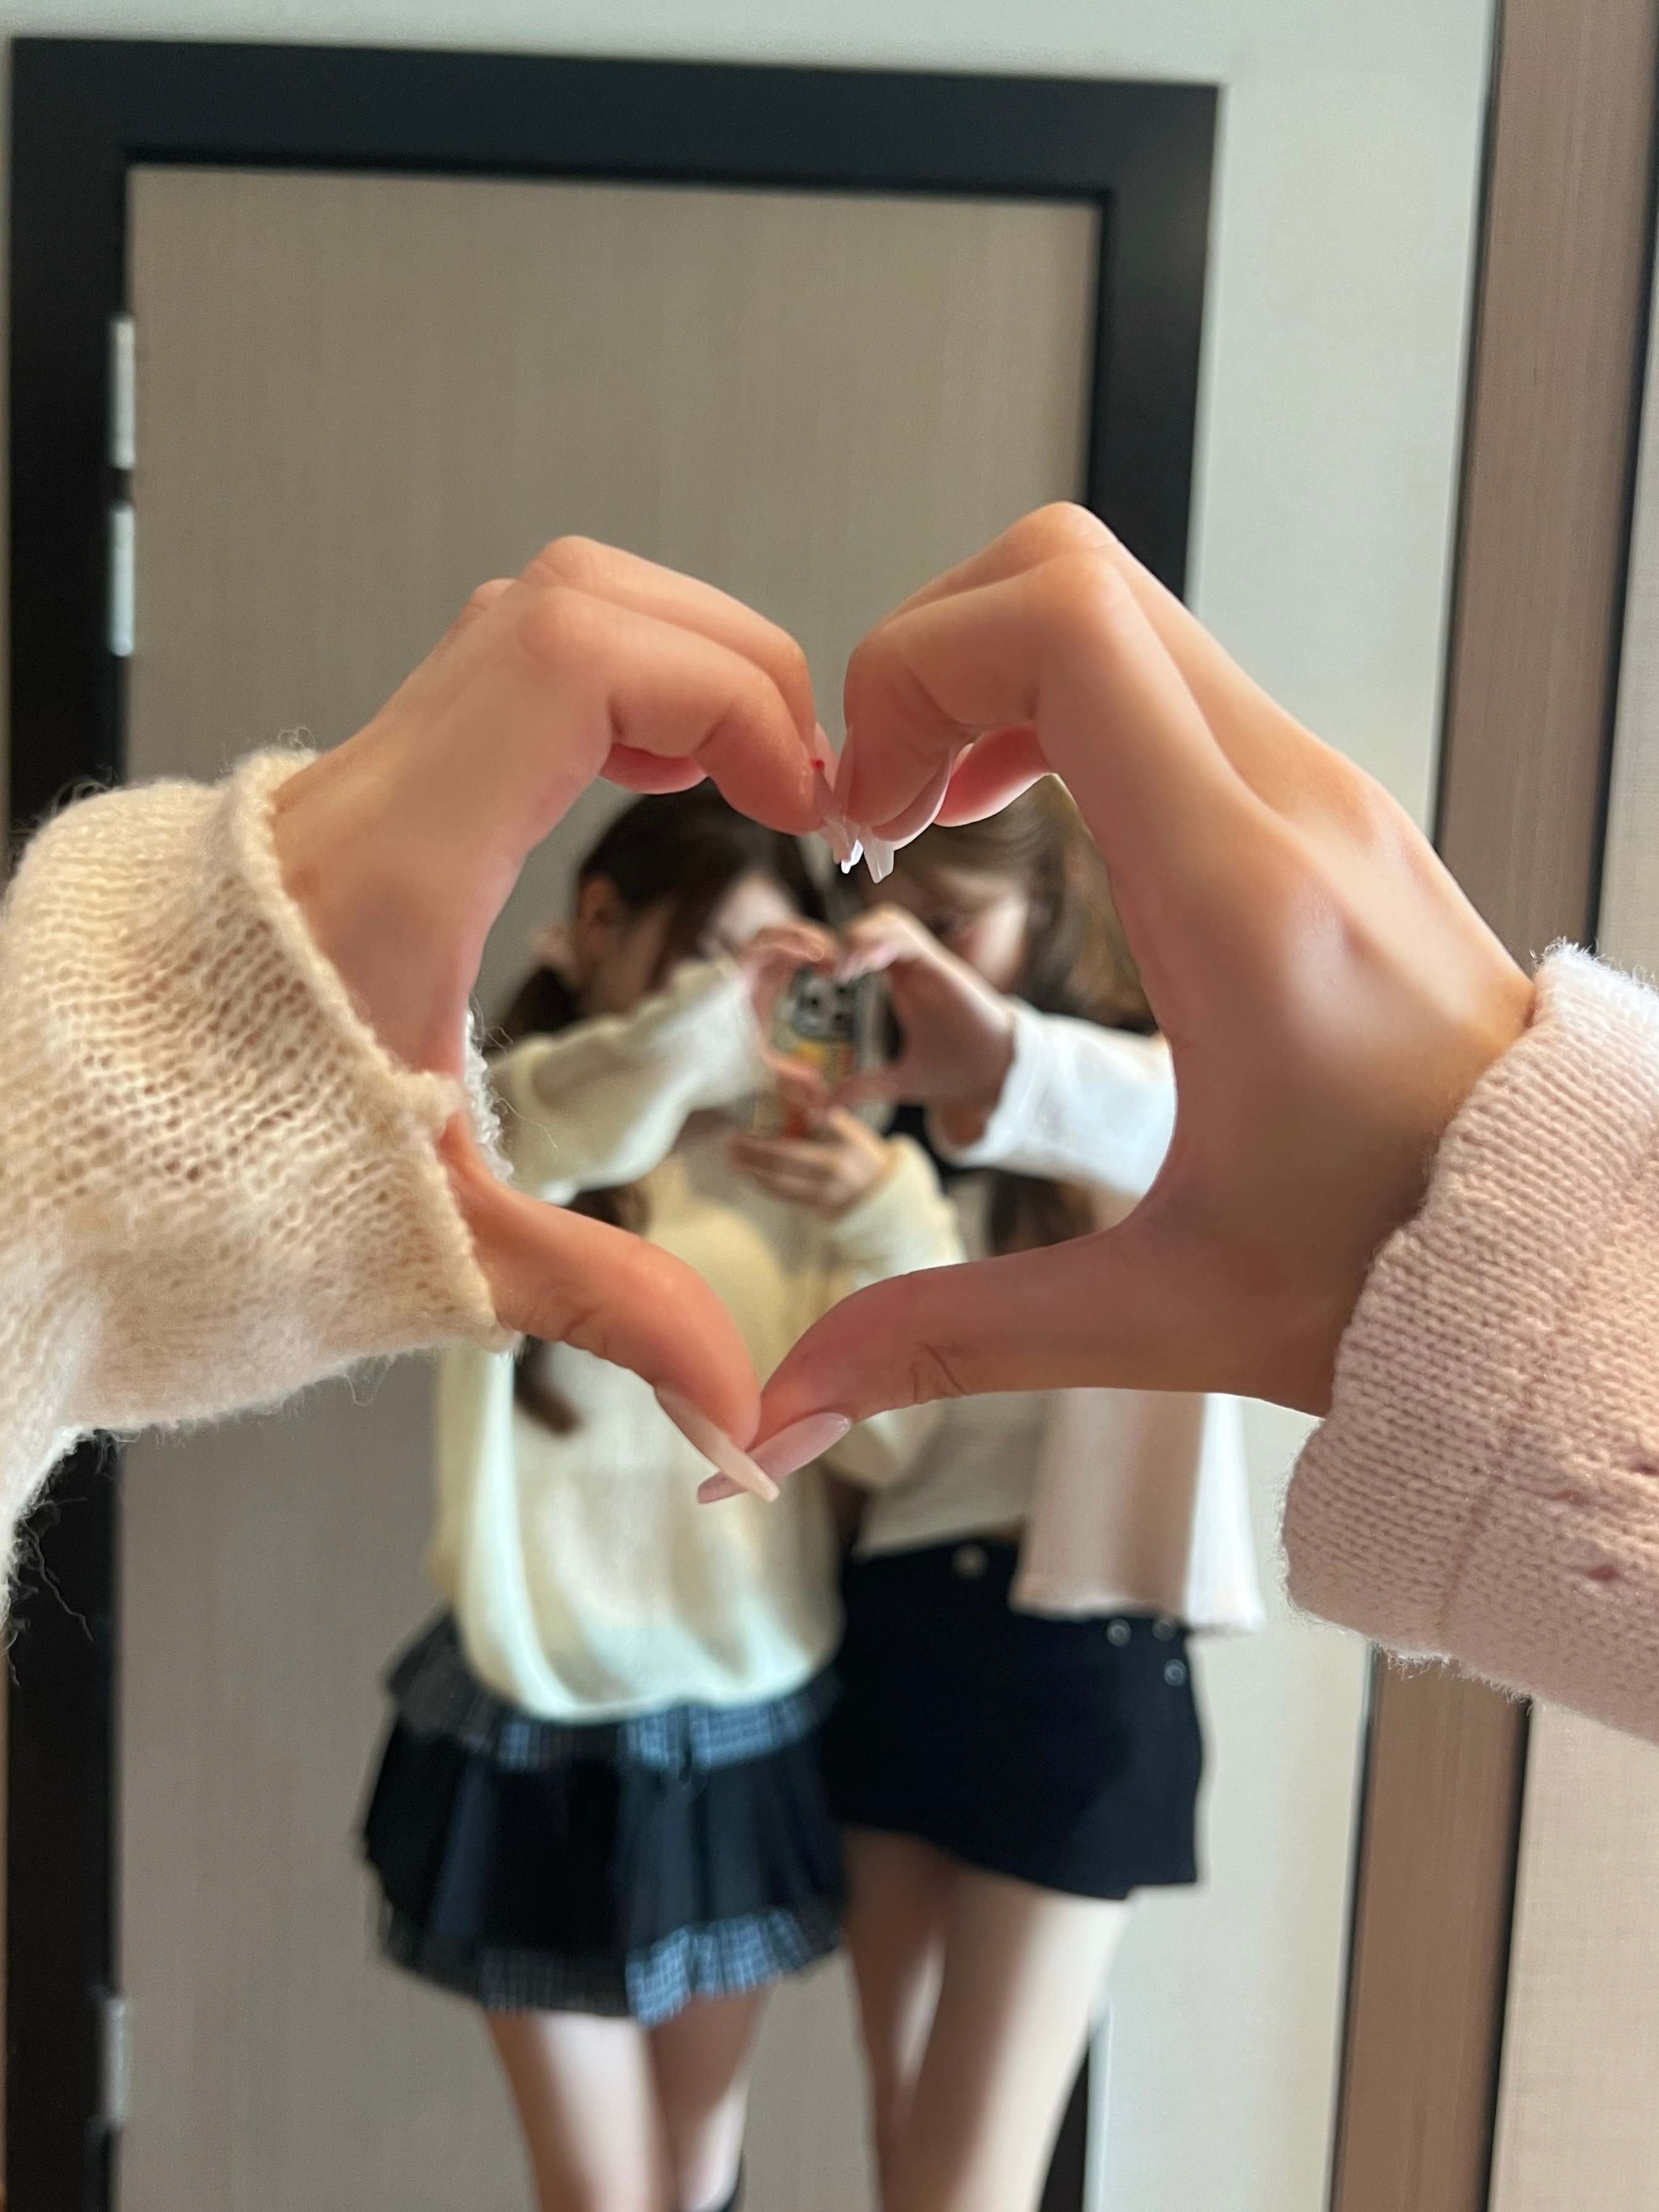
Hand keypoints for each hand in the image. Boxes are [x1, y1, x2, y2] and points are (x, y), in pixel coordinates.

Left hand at [272, 537, 824, 1449]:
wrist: (37, 1190)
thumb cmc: (193, 1204)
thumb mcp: (426, 1250)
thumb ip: (601, 1309)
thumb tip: (738, 1406)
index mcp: (393, 871)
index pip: (569, 662)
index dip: (721, 694)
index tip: (799, 795)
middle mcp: (365, 797)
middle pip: (570, 598)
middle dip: (723, 664)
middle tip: (797, 781)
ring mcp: (351, 786)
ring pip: (530, 613)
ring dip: (664, 664)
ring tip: (741, 772)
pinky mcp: (353, 806)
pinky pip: (494, 677)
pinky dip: (602, 692)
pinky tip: (650, 772)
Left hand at [727, 1111, 894, 1220]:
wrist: (881, 1193)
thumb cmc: (863, 1154)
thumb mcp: (853, 1131)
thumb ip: (828, 1120)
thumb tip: (804, 1108)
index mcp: (837, 1149)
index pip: (797, 1142)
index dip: (768, 1137)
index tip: (748, 1125)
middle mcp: (829, 1173)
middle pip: (782, 1162)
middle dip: (753, 1152)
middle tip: (731, 1141)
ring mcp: (821, 1194)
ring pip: (779, 1183)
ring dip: (751, 1170)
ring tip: (732, 1157)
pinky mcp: (815, 1208)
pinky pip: (784, 1197)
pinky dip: (763, 1185)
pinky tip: (749, 1174)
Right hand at [759, 503, 1532, 1432]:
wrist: (1569, 1245)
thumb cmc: (1408, 1265)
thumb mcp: (1166, 1312)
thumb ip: (959, 1339)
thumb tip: (795, 1403)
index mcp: (1240, 897)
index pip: (1062, 628)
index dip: (916, 670)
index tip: (867, 811)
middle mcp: (1289, 805)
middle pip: (1071, 573)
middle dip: (930, 659)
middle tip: (880, 806)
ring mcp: (1317, 789)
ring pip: (1120, 610)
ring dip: (992, 679)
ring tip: (932, 813)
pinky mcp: (1323, 808)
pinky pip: (1168, 677)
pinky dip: (1061, 706)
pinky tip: (1027, 819)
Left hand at [832, 905, 1015, 1141]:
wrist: (994, 1080)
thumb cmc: (954, 1073)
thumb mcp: (898, 1082)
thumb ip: (864, 1087)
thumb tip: (827, 1106)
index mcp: (904, 983)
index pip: (867, 943)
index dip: (839, 950)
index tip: (818, 977)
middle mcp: (915, 968)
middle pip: (875, 922)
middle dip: (845, 935)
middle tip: (826, 969)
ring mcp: (930, 966)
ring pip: (891, 921)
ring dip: (861, 935)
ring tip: (843, 969)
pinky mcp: (945, 972)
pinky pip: (911, 941)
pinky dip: (883, 944)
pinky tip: (863, 966)